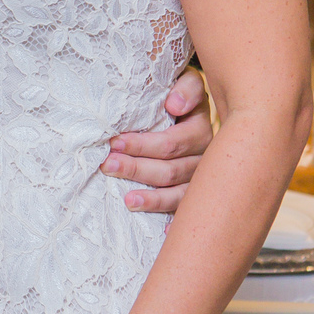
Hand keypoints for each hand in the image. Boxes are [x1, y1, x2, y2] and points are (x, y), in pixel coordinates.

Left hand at [99, 67, 211, 213]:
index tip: (115, 142)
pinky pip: (185, 210)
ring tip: (127, 200)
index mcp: (200, 128)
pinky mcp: (194, 193)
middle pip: (172, 170)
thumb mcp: (186, 81)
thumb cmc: (177, 94)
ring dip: (152, 199)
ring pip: (179, 194)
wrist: (186, 104)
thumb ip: (186, 88)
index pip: (172, 143)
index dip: (142, 145)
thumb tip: (175, 105)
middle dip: (137, 168)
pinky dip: (174, 220)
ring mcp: (201, 178)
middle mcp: (205, 156)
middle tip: (108, 165)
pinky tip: (164, 232)